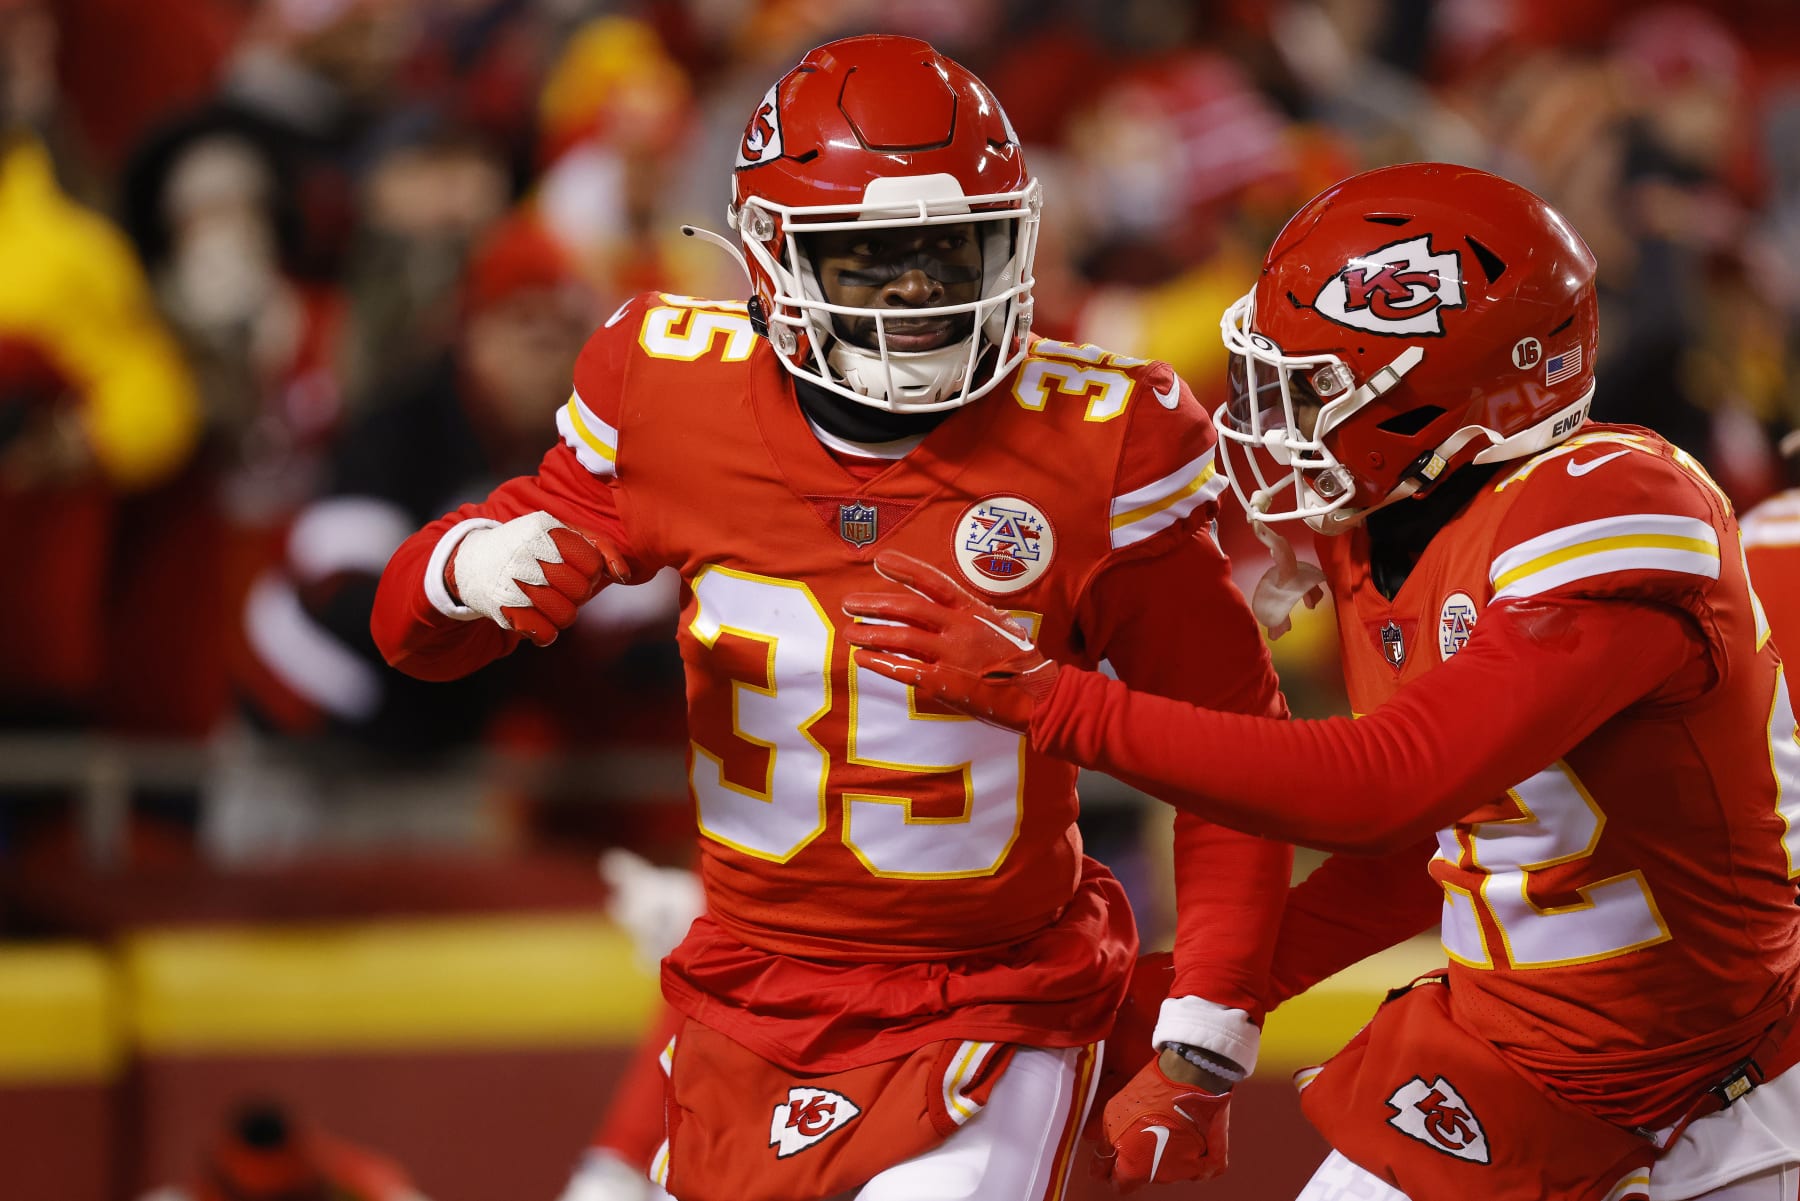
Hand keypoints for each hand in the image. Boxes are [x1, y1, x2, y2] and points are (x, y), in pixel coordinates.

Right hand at [447, 511, 627, 646]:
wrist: (471, 561)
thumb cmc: (528, 548)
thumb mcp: (558, 533)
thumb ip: (597, 546)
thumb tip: (623, 574)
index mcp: (547, 529)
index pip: (592, 564)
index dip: (589, 572)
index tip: (573, 570)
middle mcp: (529, 553)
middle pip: (582, 592)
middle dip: (576, 594)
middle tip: (558, 588)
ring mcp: (515, 581)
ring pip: (567, 616)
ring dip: (561, 614)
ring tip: (546, 603)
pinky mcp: (504, 609)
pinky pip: (546, 635)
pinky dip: (545, 634)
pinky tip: (535, 621)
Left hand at [842, 550, 1057, 731]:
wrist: (1038, 696)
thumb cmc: (1021, 661)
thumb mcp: (1000, 627)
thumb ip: (972, 615)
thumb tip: (952, 604)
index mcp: (973, 610)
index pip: (934, 581)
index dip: (905, 569)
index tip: (880, 561)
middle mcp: (960, 628)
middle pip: (908, 609)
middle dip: (875, 604)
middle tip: (849, 603)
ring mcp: (952, 656)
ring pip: (901, 639)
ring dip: (871, 633)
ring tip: (850, 631)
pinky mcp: (945, 684)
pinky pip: (905, 670)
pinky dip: (881, 664)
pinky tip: (863, 659)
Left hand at [1095, 1054, 1230, 1192]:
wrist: (1190, 1076)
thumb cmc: (1149, 1093)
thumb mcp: (1113, 1116)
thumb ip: (1105, 1148)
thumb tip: (1098, 1169)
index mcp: (1136, 1169)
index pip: (1121, 1184)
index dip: (1114, 1172)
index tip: (1114, 1160)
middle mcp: (1162, 1176)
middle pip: (1146, 1174)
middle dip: (1142, 1157)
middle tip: (1143, 1129)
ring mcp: (1188, 1170)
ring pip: (1170, 1168)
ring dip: (1166, 1152)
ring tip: (1166, 1123)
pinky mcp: (1210, 1162)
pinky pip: (1199, 1169)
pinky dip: (1193, 1157)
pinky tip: (1188, 1137)